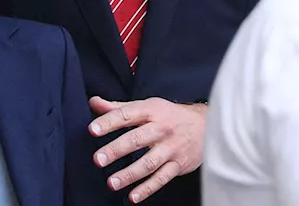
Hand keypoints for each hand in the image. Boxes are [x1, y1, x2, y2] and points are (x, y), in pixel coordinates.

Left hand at [88, 96, 206, 202]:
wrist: (206, 125)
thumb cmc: (169, 116)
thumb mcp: (147, 106)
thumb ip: (119, 107)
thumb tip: (93, 102)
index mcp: (151, 111)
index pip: (127, 115)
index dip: (109, 122)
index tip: (92, 130)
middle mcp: (161, 128)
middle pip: (137, 139)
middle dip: (116, 150)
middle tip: (98, 159)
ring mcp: (171, 148)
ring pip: (149, 162)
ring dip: (129, 174)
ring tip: (111, 183)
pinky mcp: (178, 164)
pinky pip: (162, 178)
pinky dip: (147, 188)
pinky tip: (133, 196)